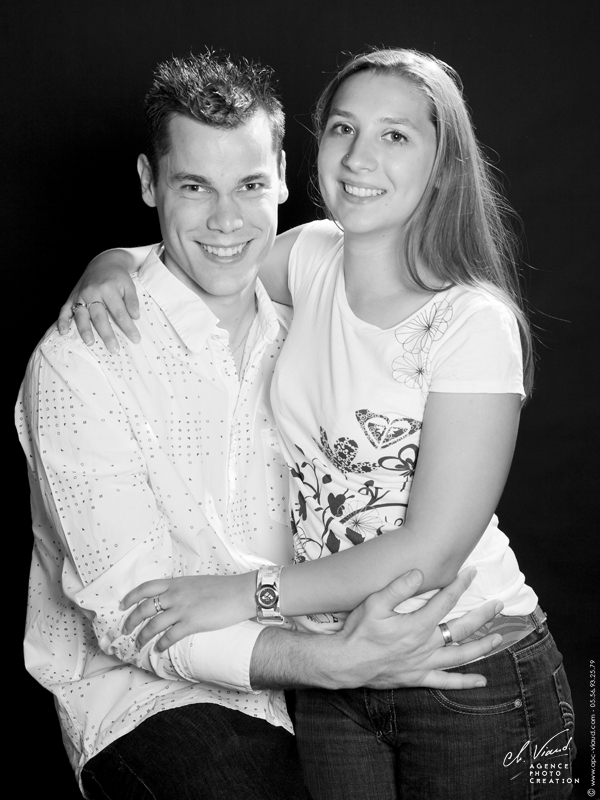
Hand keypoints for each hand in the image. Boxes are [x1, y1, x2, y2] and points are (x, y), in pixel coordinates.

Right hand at [57, 254, 140, 353]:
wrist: (103, 262)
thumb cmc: (118, 277)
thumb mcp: (129, 285)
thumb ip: (132, 301)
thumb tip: (135, 317)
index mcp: (108, 288)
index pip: (119, 312)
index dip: (128, 327)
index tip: (136, 339)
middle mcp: (92, 292)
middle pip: (99, 317)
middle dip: (107, 334)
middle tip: (114, 349)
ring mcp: (80, 295)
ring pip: (81, 315)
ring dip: (84, 330)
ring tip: (90, 343)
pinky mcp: (71, 297)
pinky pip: (64, 309)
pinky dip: (62, 321)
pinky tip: (63, 332)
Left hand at [120, 572, 256, 650]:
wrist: (240, 592)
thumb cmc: (223, 588)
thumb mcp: (197, 583)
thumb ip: (183, 589)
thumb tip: (174, 599)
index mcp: (177, 583)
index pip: (146, 587)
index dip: (131, 597)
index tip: (123, 605)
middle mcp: (176, 595)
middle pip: (145, 608)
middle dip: (131, 621)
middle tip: (125, 630)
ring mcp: (183, 609)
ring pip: (153, 625)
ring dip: (143, 637)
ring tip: (138, 645)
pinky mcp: (192, 622)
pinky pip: (170, 636)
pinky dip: (161, 644)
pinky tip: (158, 650)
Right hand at [334, 567, 502, 689]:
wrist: (346, 663)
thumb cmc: (359, 631)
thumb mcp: (374, 603)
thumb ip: (398, 587)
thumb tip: (420, 572)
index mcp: (417, 624)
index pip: (445, 601)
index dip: (460, 585)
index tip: (472, 573)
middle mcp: (426, 645)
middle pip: (462, 629)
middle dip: (482, 615)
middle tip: (499, 605)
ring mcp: (424, 664)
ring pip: (460, 655)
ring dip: (482, 646)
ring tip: (499, 638)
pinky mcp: (418, 678)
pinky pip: (446, 682)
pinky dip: (465, 682)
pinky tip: (481, 681)